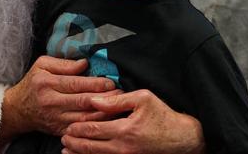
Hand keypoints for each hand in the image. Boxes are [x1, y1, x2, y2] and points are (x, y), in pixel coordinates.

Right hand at [0, 56, 119, 145]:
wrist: (18, 109)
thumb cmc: (33, 83)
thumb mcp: (42, 65)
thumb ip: (63, 64)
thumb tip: (84, 64)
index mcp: (46, 83)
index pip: (75, 84)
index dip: (95, 83)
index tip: (110, 82)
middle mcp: (51, 102)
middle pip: (83, 101)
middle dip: (105, 98)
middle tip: (121, 93)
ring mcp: (55, 118)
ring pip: (85, 118)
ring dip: (104, 113)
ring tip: (117, 106)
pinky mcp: (60, 130)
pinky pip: (81, 129)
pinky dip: (95, 125)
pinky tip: (107, 119)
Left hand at [61, 89, 205, 153]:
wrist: (184, 139)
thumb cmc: (163, 116)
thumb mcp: (142, 99)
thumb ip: (116, 100)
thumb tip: (93, 99)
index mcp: (125, 129)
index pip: (94, 130)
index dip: (78, 129)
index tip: (67, 128)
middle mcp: (124, 147)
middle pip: (92, 147)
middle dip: (75, 143)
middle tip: (63, 139)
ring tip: (67, 151)